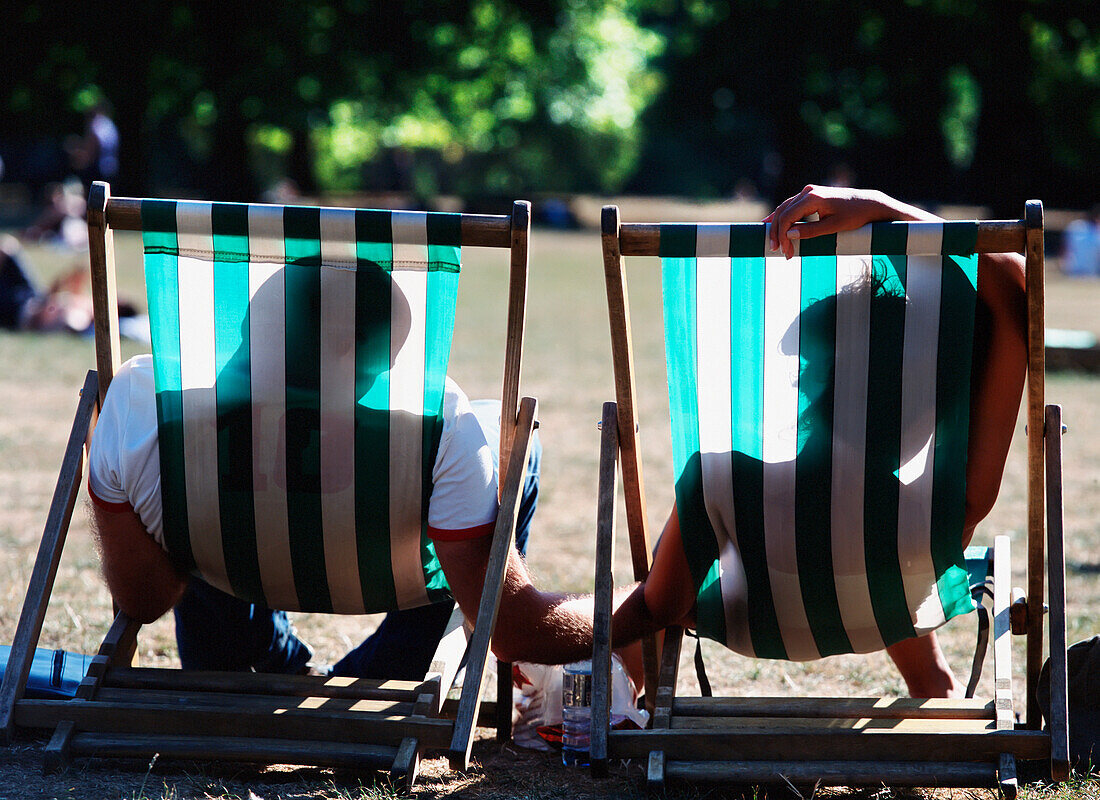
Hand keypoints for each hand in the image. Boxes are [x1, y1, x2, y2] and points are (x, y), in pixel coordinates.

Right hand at [764, 184, 939, 257]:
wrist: (869, 203)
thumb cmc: (854, 216)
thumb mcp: (833, 227)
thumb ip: (810, 231)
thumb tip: (789, 234)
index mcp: (813, 198)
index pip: (787, 217)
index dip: (782, 236)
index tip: (785, 252)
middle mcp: (808, 191)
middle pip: (782, 212)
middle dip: (777, 232)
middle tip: (776, 250)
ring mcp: (809, 192)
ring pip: (784, 208)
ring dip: (778, 226)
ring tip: (773, 242)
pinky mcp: (811, 195)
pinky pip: (791, 206)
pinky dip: (782, 217)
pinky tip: (772, 224)